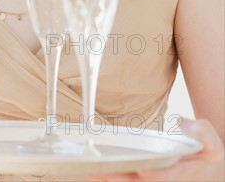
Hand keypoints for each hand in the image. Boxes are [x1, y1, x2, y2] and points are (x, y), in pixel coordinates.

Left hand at [88, 118, 223, 181]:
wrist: (201, 169)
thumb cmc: (203, 156)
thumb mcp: (212, 146)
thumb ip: (203, 133)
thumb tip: (181, 123)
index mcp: (178, 174)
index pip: (165, 176)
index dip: (156, 174)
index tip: (144, 169)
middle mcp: (161, 180)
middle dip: (119, 177)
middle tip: (100, 170)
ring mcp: (147, 180)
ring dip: (106, 177)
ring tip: (87, 169)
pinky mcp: (138, 177)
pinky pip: (121, 178)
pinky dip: (105, 175)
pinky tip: (89, 168)